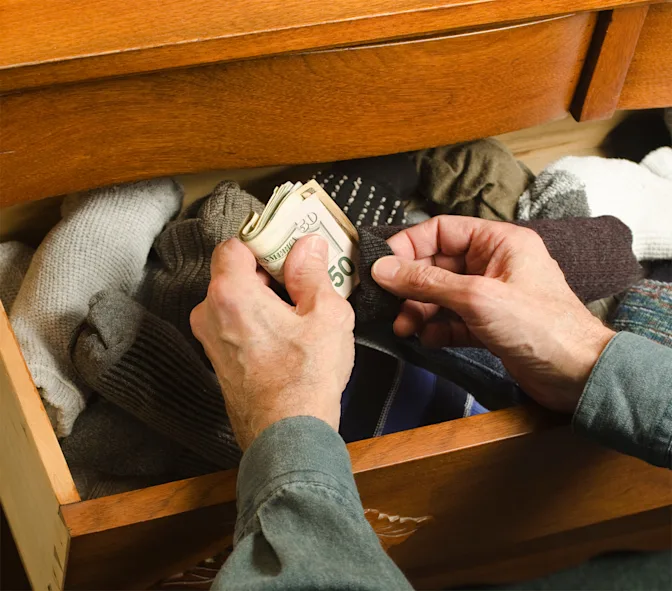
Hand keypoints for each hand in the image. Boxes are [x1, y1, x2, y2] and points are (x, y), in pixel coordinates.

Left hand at [191, 236, 354, 449]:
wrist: (288, 437)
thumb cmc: (305, 380)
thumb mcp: (325, 314)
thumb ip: (313, 272)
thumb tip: (308, 247)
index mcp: (231, 293)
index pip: (234, 245)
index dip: (263, 241)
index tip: (289, 246)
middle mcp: (210, 313)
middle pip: (234, 272)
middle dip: (268, 270)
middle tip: (303, 277)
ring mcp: (211, 340)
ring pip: (235, 300)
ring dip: (263, 297)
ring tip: (300, 308)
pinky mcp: (218, 361)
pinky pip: (234, 325)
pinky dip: (256, 320)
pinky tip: (287, 333)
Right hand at [371, 216, 614, 412]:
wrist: (578, 376)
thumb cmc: (542, 327)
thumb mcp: (476, 297)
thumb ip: (426, 282)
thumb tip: (384, 268)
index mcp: (499, 242)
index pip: (441, 231)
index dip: (408, 245)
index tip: (382, 264)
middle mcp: (493, 264)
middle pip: (437, 265)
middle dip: (411, 285)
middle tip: (388, 303)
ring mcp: (490, 296)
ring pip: (441, 295)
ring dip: (419, 310)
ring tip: (405, 327)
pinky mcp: (488, 325)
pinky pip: (451, 319)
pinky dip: (436, 328)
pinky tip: (428, 338)